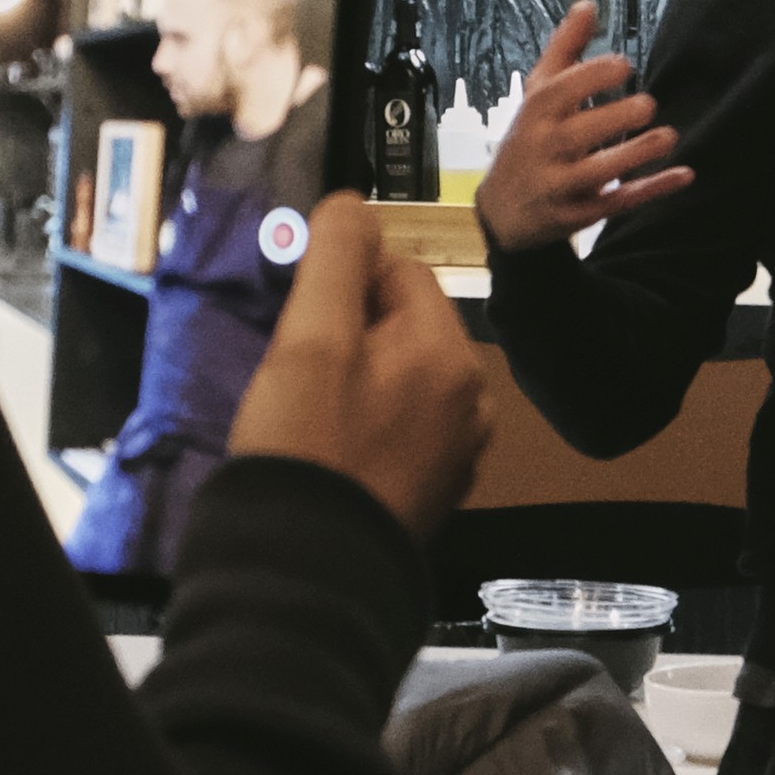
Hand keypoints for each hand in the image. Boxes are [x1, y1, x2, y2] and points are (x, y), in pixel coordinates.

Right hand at [226, 195, 489, 536]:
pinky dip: (370, 425)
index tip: (303, 324)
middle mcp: (472, 400)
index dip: (343, 284)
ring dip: (359, 380)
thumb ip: (335, 257)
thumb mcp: (311, 337)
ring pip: (404, 377)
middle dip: (351, 334)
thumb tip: (352, 203)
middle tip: (302, 374)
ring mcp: (460, 451)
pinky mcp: (436, 491)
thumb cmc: (306, 447)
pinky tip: (334, 450)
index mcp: (450, 354)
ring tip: (313, 414)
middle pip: (405, 325)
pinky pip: (405, 427)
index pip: (402, 272)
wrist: (308, 571)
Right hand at [473, 1, 690, 253]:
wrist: (502, 212)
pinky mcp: (578, 215)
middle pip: (577, 134)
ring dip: (634, 155)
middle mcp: (543, 149)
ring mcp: (559, 186)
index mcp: (534, 113)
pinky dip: (651, 190)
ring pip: (597, 173)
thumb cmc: (529, 139)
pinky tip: (684, 174)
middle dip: (612, 119)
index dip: (589, 77)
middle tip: (648, 104)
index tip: (623, 64)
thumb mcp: (538, 95)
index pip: (558, 93)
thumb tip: (588, 5)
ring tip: (670, 136)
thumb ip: (565, 51)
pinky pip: (617, 203)